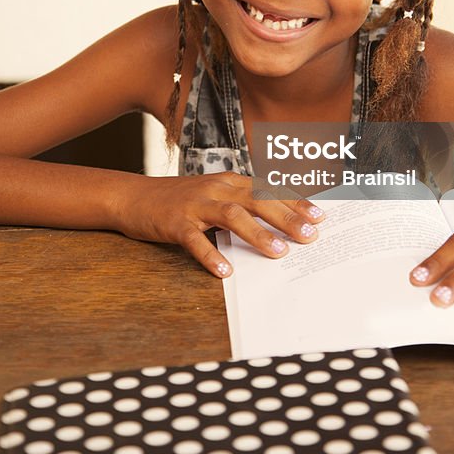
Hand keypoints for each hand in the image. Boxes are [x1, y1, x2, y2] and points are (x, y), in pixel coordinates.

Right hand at [115, 171, 324, 278]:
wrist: (132, 196)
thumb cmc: (179, 200)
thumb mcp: (213, 196)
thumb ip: (240, 207)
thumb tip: (275, 227)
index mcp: (229, 182)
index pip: (269, 190)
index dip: (295, 202)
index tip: (320, 216)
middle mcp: (216, 188)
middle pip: (258, 200)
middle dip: (287, 217)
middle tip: (310, 236)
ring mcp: (195, 205)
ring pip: (233, 216)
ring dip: (258, 234)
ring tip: (279, 253)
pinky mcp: (175, 223)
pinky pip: (196, 241)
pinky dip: (212, 256)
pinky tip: (226, 271)